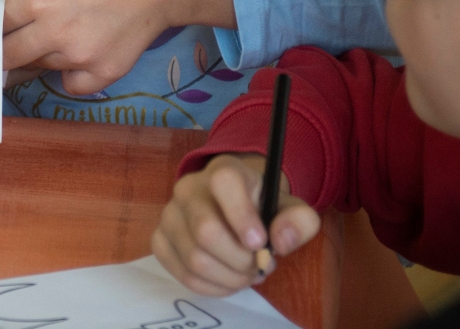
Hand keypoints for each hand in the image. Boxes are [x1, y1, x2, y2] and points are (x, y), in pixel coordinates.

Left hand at [0, 0, 228, 91]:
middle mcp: (52, 34)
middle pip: (8, 55)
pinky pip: (72, 84)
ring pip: (39, 66)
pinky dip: (70, 73)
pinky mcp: (104, 73)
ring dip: (40, 54)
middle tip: (15, 33)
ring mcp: (79, 58)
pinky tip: (79, 50)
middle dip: (5, 45)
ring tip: (59, 29)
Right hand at [153, 154, 321, 294]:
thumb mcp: (290, 208)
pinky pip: (182, 274)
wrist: (232, 206)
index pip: (223, 182)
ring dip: (229, 278)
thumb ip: (298, 221)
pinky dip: (212, 287)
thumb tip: (280, 241)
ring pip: (195, 259)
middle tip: (259, 265)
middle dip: (240, 260)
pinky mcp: (160, 240)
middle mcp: (188, 189)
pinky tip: (227, 279)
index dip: (242, 216)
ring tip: (246, 274)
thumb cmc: (261, 208)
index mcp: (223, 172)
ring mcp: (169, 215)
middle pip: (205, 231)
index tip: (260, 242)